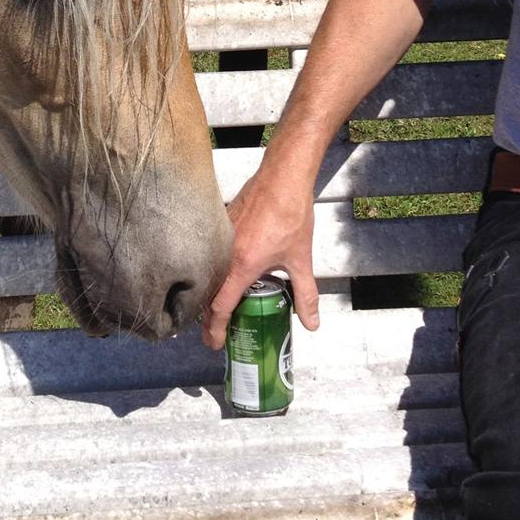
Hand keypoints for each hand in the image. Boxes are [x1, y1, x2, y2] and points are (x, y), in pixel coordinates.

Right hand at [200, 160, 319, 349]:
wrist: (282, 177)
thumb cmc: (291, 213)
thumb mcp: (301, 259)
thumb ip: (305, 294)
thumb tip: (311, 322)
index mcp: (242, 265)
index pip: (220, 306)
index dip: (216, 329)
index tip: (216, 343)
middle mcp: (225, 253)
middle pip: (208, 294)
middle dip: (208, 319)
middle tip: (214, 334)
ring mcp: (220, 237)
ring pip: (208, 274)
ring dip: (209, 295)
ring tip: (218, 311)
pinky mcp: (220, 224)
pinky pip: (212, 255)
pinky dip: (214, 272)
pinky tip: (225, 275)